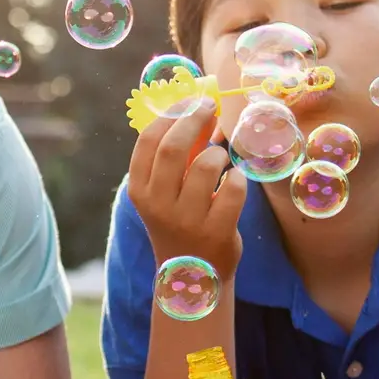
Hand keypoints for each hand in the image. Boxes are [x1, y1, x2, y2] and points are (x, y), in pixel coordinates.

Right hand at [127, 103, 245, 271]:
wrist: (191, 278)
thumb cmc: (180, 223)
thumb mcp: (165, 194)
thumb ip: (176, 157)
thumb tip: (197, 110)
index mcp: (140, 191)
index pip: (148, 141)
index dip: (172, 114)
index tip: (191, 100)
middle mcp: (158, 205)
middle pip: (174, 147)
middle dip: (195, 119)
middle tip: (210, 108)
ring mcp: (186, 220)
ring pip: (206, 165)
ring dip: (219, 153)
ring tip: (221, 159)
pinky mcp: (216, 232)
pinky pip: (232, 189)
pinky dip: (238, 177)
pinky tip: (234, 180)